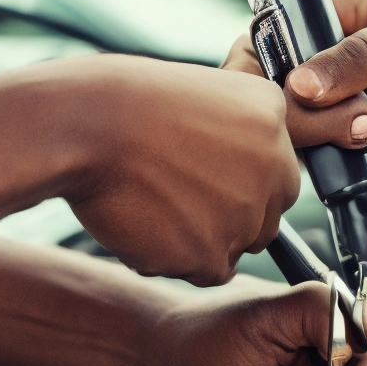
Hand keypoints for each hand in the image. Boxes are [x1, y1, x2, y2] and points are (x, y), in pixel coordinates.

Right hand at [64, 57, 300, 286]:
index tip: (203, 176)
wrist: (89, 126)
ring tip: (154, 204)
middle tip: (177, 195)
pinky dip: (178, 258)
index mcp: (272, 116)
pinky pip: (207, 272)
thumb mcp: (203, 93)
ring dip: (202, 238)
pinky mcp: (215, 255)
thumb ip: (237, 132)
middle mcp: (274, 166)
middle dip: (230, 215)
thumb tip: (241, 170)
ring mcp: (248, 214)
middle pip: (265, 216)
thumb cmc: (127, 104)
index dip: (241, 182)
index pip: (277, 173)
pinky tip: (147, 224)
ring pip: (235, 247)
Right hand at [230, 0, 366, 155]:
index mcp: (348, 7)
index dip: (259, 53)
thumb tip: (297, 85)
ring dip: (319, 126)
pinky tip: (354, 148)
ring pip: (305, 111)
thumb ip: (350, 61)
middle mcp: (344, 45)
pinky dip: (334, 148)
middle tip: (311, 113)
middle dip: (291, 98)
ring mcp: (355, 87)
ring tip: (357, 129)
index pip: (281, 24)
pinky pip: (331, 137)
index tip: (252, 86)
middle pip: (284, 73)